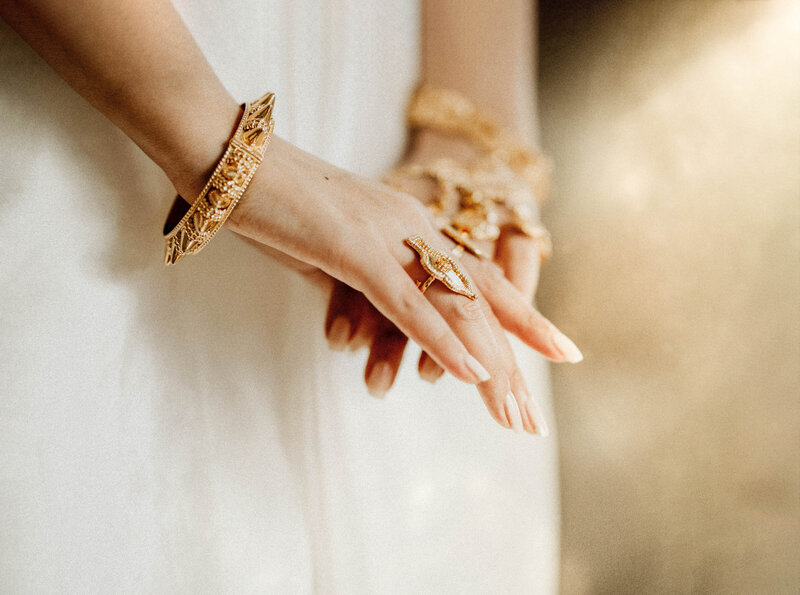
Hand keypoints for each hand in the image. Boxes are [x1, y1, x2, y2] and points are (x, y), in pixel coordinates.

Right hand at [269, 131, 578, 433]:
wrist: (228, 152)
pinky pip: (407, 304)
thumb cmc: (271, 202)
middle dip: (512, 365)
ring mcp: (388, 236)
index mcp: (409, 226)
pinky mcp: (355, 247)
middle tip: (533, 419)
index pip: (478, 281)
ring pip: (455, 309)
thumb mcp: (326, 249)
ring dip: (488, 370)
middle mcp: (412, 228)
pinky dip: (441, 342)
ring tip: (517, 418)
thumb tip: (359, 325)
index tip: (553, 352)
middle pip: (480, 303)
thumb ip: (352, 284)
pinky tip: (472, 377)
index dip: (518, 318)